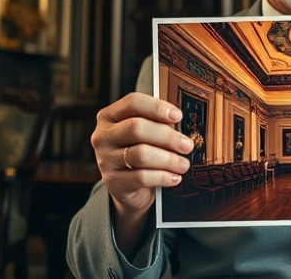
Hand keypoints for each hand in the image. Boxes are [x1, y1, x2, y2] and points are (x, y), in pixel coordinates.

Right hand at [91, 92, 193, 251]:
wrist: (128, 187)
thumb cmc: (140, 152)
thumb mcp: (146, 134)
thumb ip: (157, 123)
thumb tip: (179, 122)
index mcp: (110, 116)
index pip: (132, 102)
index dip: (157, 107)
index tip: (178, 115)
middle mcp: (104, 136)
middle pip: (137, 128)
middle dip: (167, 136)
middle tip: (186, 145)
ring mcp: (105, 159)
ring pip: (141, 154)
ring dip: (168, 159)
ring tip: (183, 164)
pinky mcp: (112, 181)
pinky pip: (141, 177)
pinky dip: (162, 177)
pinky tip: (174, 178)